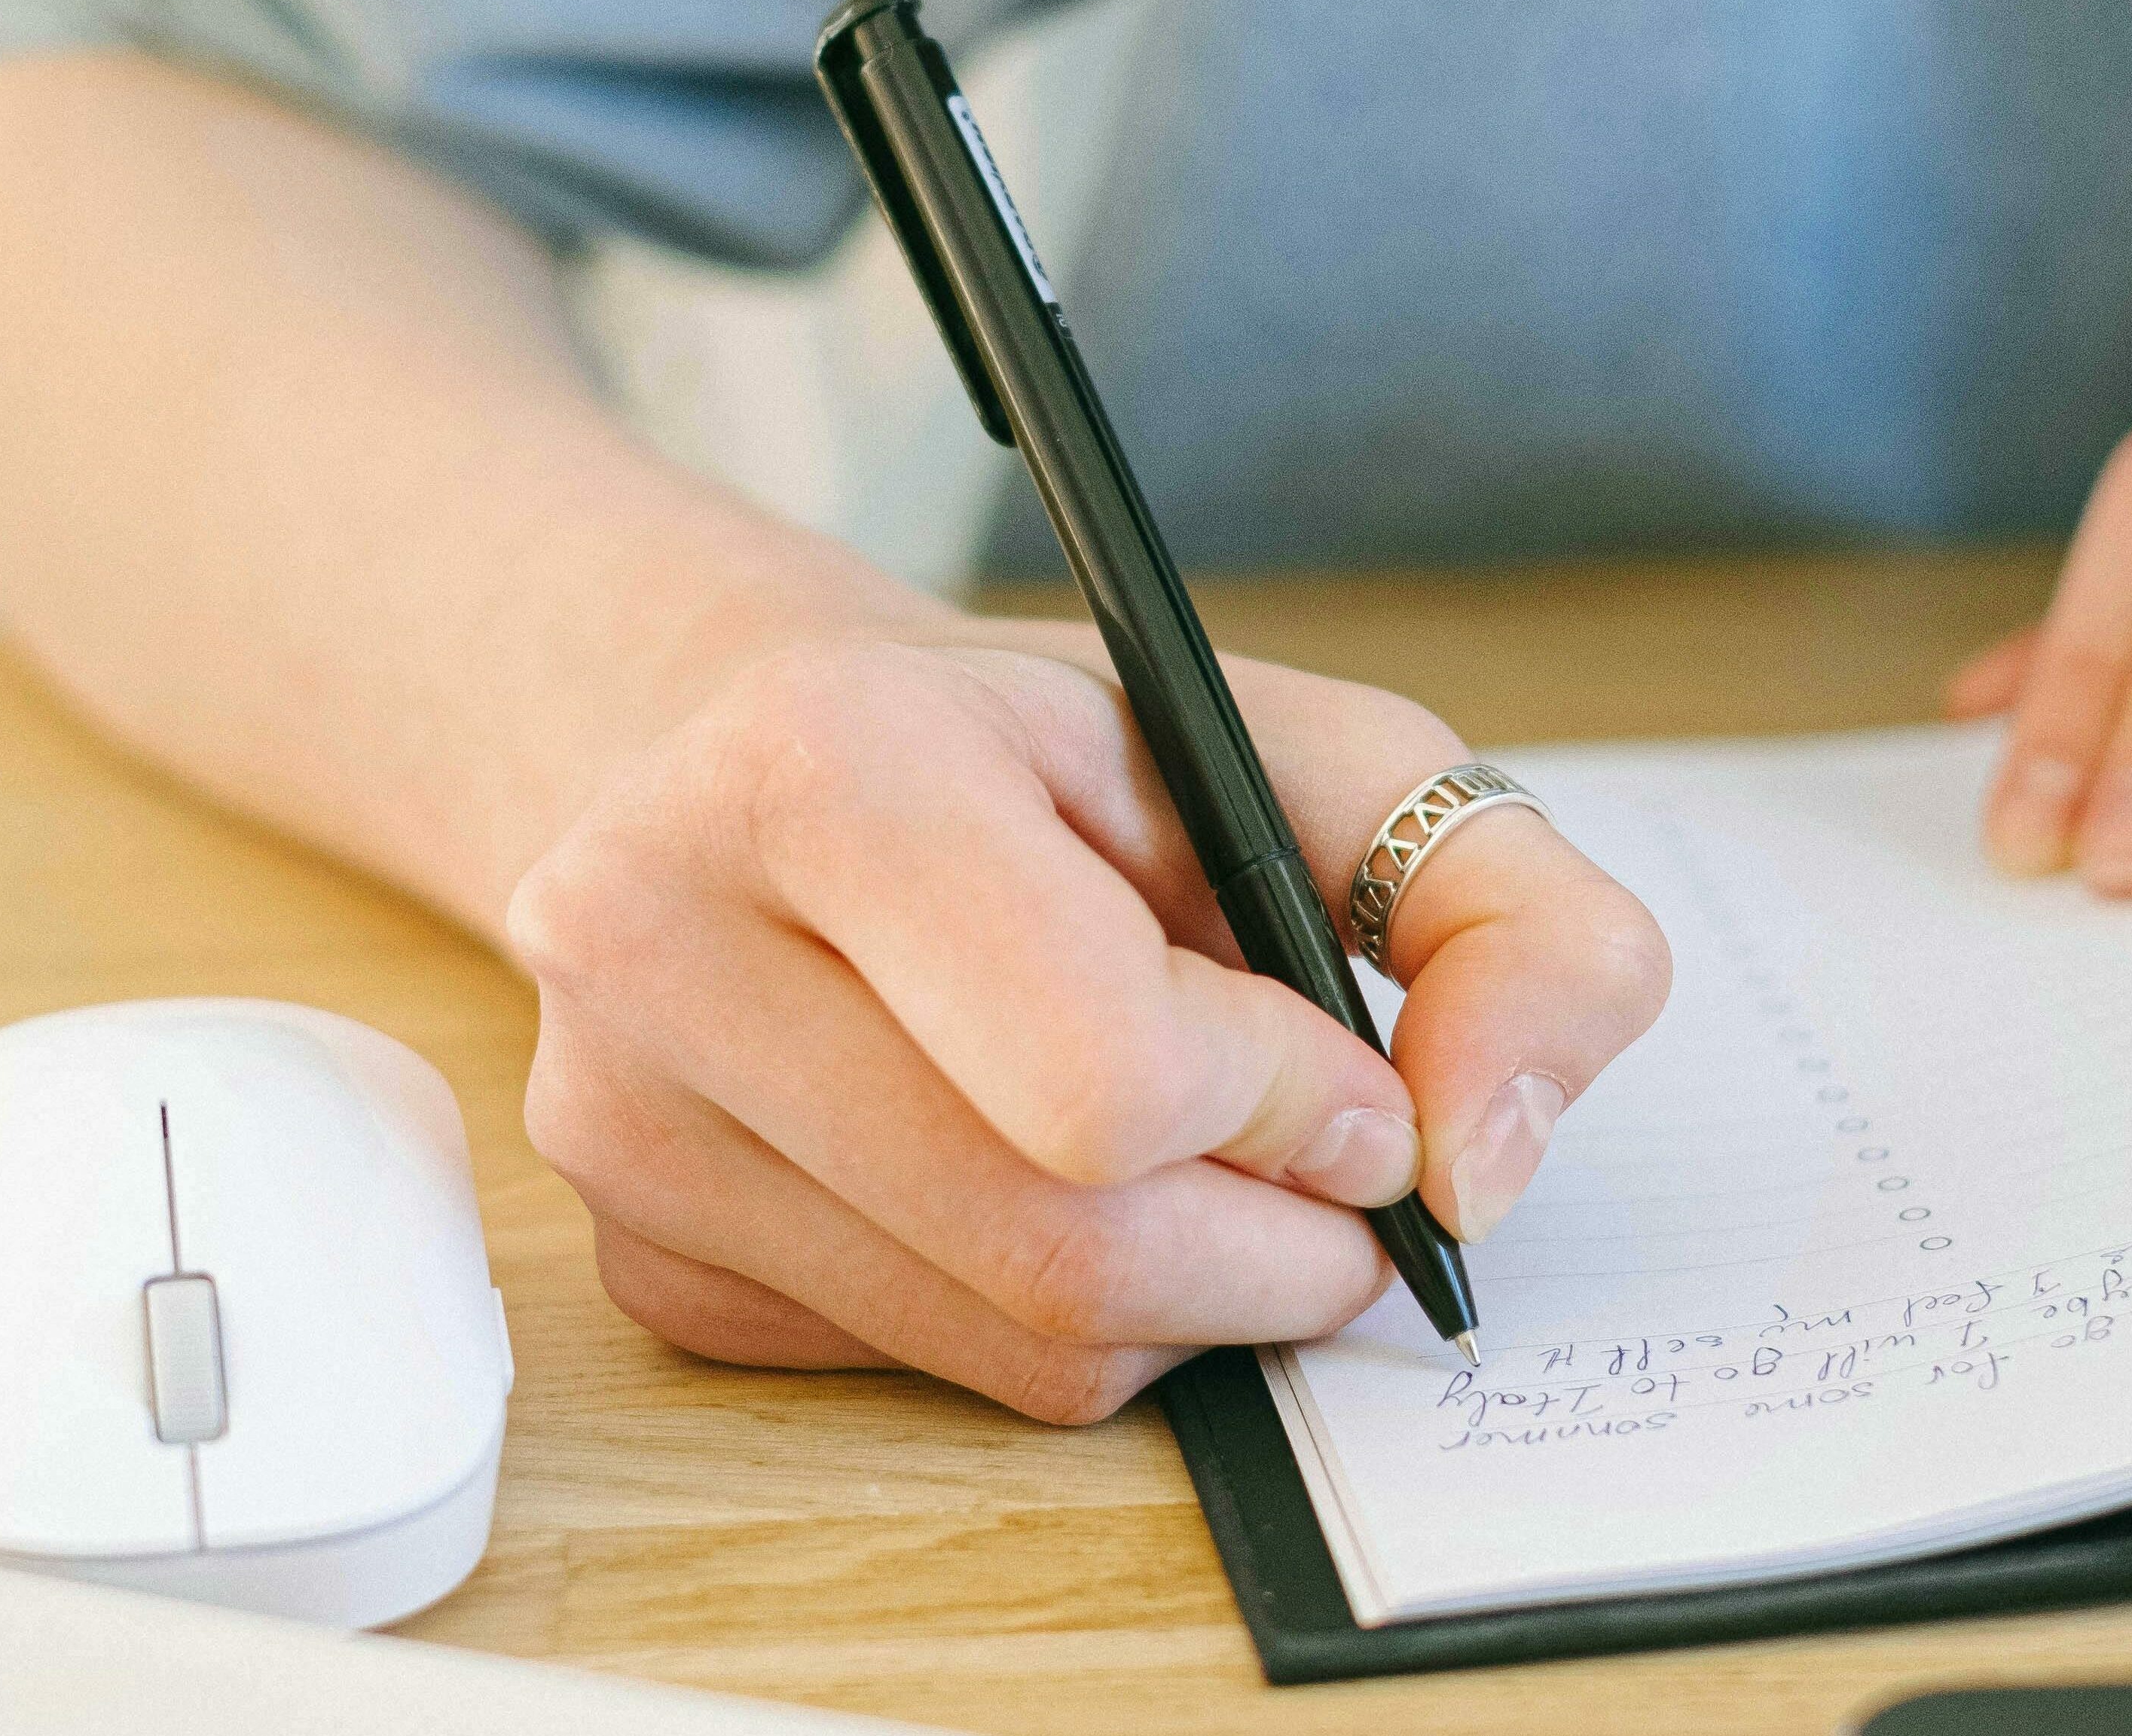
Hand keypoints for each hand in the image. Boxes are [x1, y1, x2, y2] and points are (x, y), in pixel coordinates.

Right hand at [509, 626, 1665, 1421]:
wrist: (771, 764)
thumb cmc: (1058, 761)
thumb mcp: (1321, 755)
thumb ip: (1510, 916)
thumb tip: (1482, 1169)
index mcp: (821, 760)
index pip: (1109, 1078)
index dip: (1292, 1103)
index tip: (1341, 1065)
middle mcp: (659, 934)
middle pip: (1066, 1248)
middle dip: (1275, 1243)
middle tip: (1329, 1167)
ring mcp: (621, 1113)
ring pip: (1012, 1346)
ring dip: (1188, 1296)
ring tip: (1199, 1160)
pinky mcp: (639, 1253)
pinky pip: (933, 1377)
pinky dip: (1059, 1321)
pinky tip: (1044, 1178)